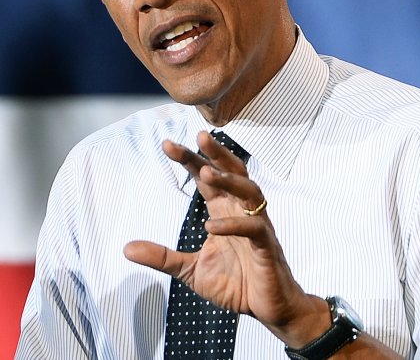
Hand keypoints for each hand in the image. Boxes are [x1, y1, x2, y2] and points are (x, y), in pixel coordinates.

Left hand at [124, 131, 329, 346]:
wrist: (267, 308)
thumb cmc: (236, 283)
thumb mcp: (190, 270)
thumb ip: (163, 257)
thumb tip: (126, 248)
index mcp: (224, 212)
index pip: (207, 179)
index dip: (190, 160)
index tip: (167, 144)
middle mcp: (241, 212)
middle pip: (232, 173)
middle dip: (214, 155)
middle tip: (196, 137)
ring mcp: (257, 226)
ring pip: (249, 191)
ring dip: (230, 181)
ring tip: (208, 174)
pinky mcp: (266, 246)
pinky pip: (254, 228)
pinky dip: (234, 225)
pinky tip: (212, 226)